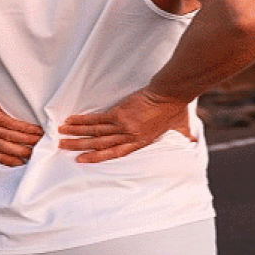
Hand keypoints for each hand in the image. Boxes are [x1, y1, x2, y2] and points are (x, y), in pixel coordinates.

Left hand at [0, 79, 43, 165]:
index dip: (8, 161)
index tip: (21, 164)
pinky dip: (25, 128)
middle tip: (38, 155)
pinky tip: (35, 129)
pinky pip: (12, 124)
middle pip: (5, 149)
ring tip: (41, 141)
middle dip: (23, 153)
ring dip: (28, 140)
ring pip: (11, 138)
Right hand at [57, 88, 195, 162]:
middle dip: (79, 147)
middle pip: (100, 145)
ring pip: (94, 133)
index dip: (97, 158)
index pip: (115, 153)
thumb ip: (183, 137)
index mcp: (140, 142)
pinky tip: (71, 121)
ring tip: (60, 134)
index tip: (81, 160)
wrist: (170, 94)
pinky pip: (97, 119)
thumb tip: (194, 141)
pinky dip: (83, 121)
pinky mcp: (119, 112)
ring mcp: (122, 125)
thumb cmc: (175, 109)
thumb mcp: (180, 128)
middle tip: (62, 148)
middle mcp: (128, 136)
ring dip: (76, 134)